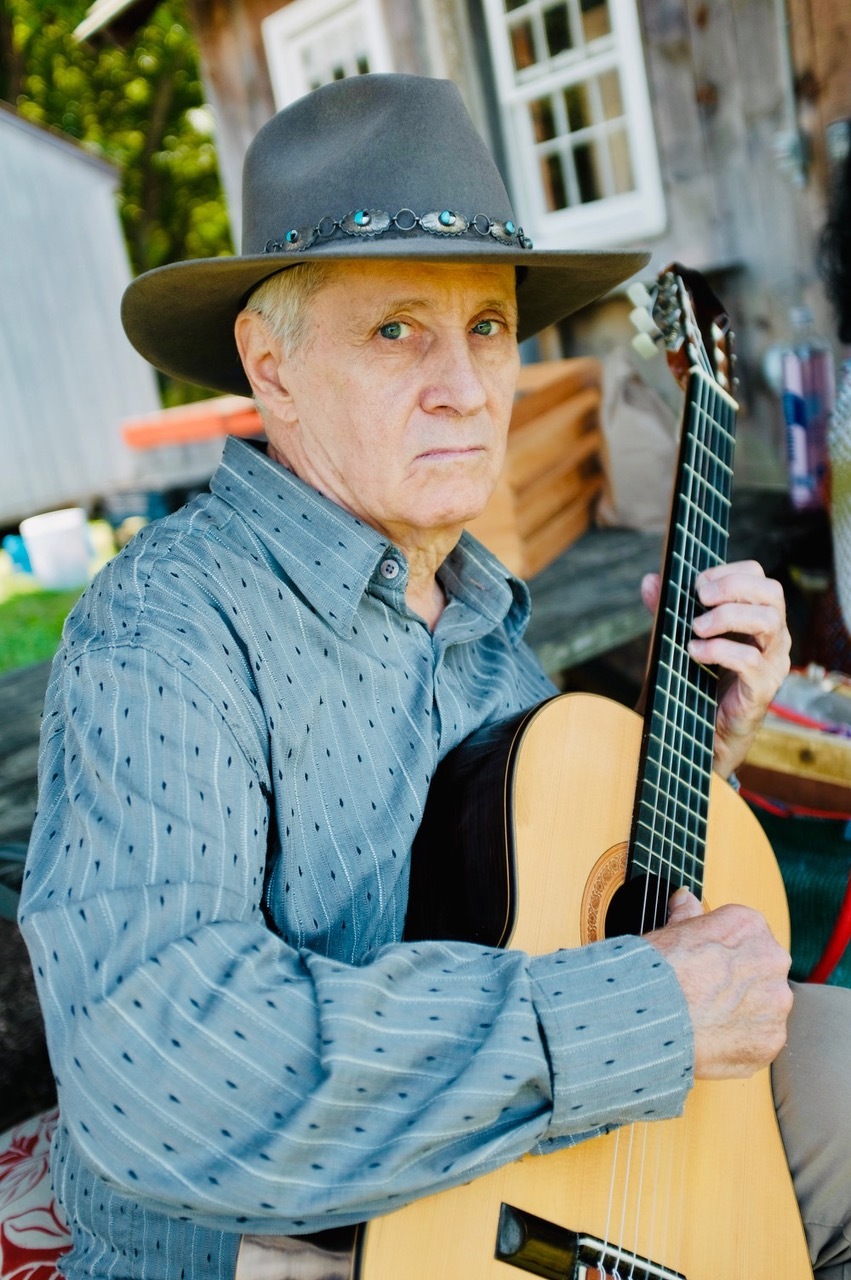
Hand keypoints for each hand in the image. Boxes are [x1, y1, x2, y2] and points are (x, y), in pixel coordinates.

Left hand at [641, 561, 790, 776]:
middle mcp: (773, 636)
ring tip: (696, 628)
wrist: (706, 733)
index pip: (759, 577)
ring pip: (768, 621)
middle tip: (700, 598)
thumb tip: (649, 581)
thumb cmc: (698, 681)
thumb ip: (668, 609)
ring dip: (726, 616)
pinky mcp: (763, 687)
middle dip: (732, 586)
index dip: (729, 572)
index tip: (697, 583)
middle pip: (772, 592)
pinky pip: (749, 659)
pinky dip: (718, 650)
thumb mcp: (680, 638)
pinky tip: (694, 652)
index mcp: (757, 618)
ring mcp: (773, 662)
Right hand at [646, 888, 792, 1078]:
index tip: (706, 966)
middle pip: (761, 971)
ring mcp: (776, 1001)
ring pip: (764, 1007)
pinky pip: (761, 1040)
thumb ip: (688, 913)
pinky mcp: (772, 1038)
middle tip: (706, 995)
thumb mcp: (670, 929)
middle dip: (740, 983)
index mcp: (749, 924)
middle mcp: (773, 958)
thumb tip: (684, 898)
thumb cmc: (657, 968)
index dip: (723, 954)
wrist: (652, 1012)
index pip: (745, 936)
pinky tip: (713, 1039)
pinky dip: (742, 1042)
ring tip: (707, 1020)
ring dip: (743, 1013)